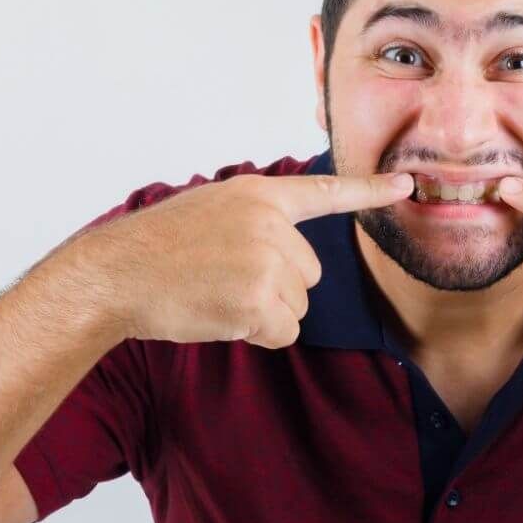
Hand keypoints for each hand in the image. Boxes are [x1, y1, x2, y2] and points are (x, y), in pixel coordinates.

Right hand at [78, 170, 415, 348]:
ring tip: (214, 294)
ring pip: (297, 305)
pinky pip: (283, 331)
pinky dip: (256, 335)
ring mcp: (266, 259)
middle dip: (274, 288)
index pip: (323, 193)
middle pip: (309, 273)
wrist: (116, 273)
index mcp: (257, 195)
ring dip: (262, 312)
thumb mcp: (209, 211)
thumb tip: (290, 258)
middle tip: (222, 281)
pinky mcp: (258, 298)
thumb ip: (254, 222)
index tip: (406, 187)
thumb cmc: (155, 250)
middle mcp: (270, 222)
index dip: (369, 191)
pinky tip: (218, 315)